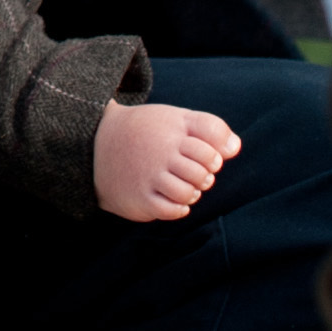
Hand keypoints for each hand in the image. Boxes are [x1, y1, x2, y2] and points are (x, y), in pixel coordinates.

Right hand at [93, 95, 239, 222]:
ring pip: (189, 193)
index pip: (213, 148)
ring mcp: (149, 176)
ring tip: (182, 187)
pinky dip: (179, 208)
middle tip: (191, 173)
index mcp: (173, 130)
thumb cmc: (146, 133)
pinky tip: (171, 198)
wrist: (96, 145)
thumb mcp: (175, 120)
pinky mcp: (140, 198)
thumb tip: (235, 147)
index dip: (215, 156)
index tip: (204, 157)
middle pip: (204, 173)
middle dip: (204, 177)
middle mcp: (161, 152)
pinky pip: (172, 210)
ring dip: (192, 193)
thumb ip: (209, 129)